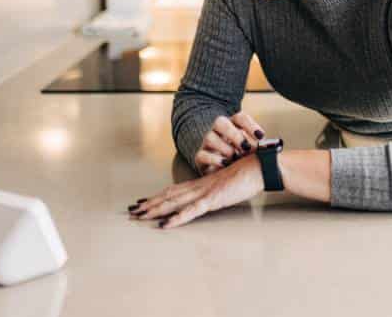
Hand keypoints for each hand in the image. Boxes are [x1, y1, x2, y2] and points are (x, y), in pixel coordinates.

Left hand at [127, 155, 263, 228]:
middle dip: (149, 204)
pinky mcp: (212, 199)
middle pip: (168, 196)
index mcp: (202, 184)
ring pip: (174, 202)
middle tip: (132, 211)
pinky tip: (165, 225)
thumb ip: (217, 191)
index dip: (157, 197)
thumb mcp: (228, 184)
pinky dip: (176, 218)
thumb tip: (213, 196)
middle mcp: (199, 187)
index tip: (143, 202)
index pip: (174, 190)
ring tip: (139, 216)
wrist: (258, 166)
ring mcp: (204, 193)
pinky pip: (191, 211)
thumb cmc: (247, 174)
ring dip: (155, 210)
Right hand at [194, 111, 265, 175]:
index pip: (239, 118)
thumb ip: (257, 148)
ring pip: (210, 137)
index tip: (261, 136)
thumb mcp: (249, 150)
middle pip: (221, 122)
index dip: (250, 125)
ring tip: (235, 157)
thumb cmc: (239, 156)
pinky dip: (214, 159)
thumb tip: (268, 150)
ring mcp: (207, 142)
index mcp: (232, 125)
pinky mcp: (200, 156)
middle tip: (246, 147)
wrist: (218, 168)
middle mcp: (218, 130)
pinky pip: (202, 155)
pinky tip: (225, 164)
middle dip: (234, 134)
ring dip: (225, 148)